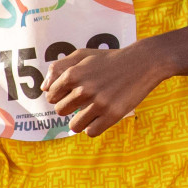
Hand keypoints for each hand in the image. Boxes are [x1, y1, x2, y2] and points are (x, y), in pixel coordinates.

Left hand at [44, 44, 167, 137]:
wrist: (144, 62)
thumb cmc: (111, 59)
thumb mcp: (84, 55)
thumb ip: (59, 68)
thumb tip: (44, 89)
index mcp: (73, 74)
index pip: (51, 96)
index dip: (61, 95)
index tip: (74, 92)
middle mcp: (83, 89)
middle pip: (60, 111)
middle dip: (70, 107)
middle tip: (86, 100)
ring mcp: (99, 103)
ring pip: (74, 126)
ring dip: (81, 120)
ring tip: (92, 111)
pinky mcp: (112, 114)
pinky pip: (91, 132)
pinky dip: (94, 127)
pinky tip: (102, 117)